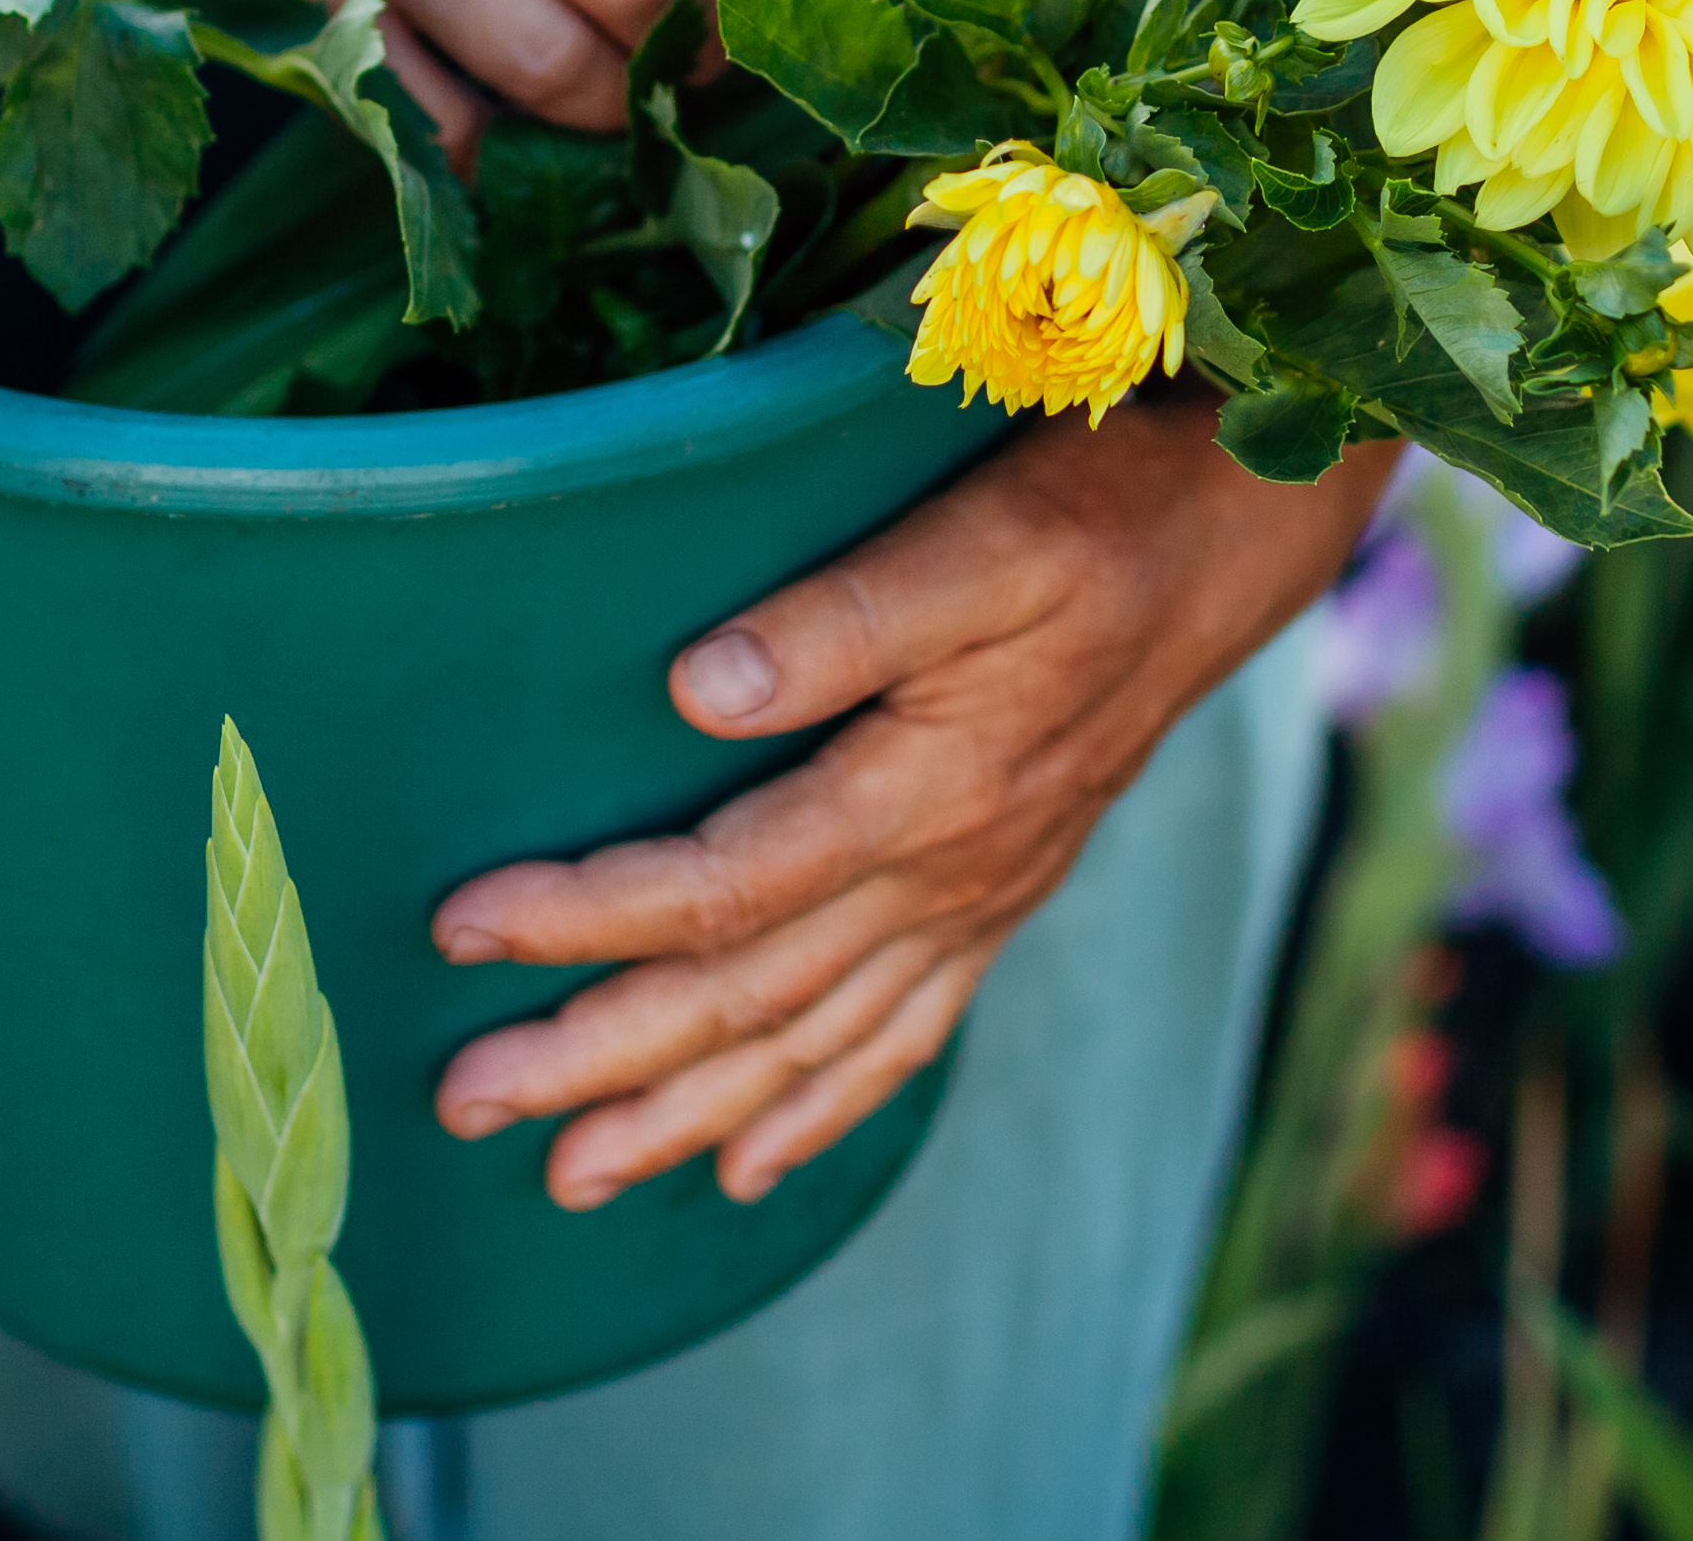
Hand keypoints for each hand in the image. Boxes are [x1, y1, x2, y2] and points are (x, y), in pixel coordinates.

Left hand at [425, 405, 1395, 1206]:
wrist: (1231, 540)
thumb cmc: (1094, 516)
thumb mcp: (975, 539)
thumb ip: (841, 620)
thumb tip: (697, 690)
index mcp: (927, 789)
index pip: (724, 886)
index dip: (586, 917)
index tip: (460, 929)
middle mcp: (949, 872)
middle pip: (749, 996)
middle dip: (602, 1060)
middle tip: (463, 1104)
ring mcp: (977, 900)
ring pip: (813, 1042)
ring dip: (687, 1115)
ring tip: (573, 1177)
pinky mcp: (1000, 899)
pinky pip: (902, 1037)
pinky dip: (821, 1113)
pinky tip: (748, 1167)